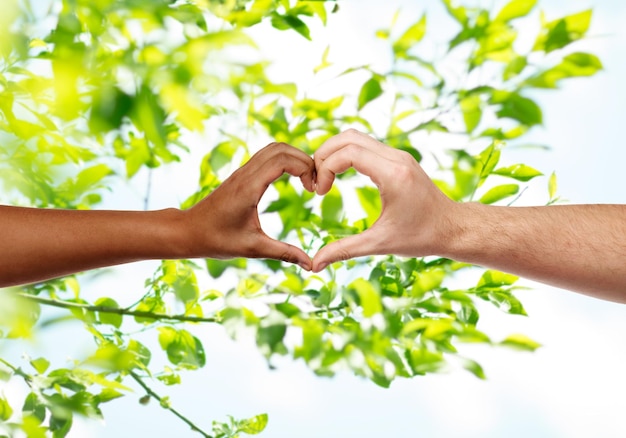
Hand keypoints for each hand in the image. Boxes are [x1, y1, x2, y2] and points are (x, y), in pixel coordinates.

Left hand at [182, 142, 315, 269]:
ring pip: (273, 149)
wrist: (188, 232)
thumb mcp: (253, 249)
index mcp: (249, 188)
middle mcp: (245, 174)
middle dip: (304, 160)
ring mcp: (242, 172)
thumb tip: (310, 265)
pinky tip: (292, 180)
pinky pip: (266, 156)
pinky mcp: (241, 175)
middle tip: (315, 183)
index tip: (313, 189)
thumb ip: (284, 253)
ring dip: (294, 158)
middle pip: (281, 148)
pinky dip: (284, 161)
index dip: (304, 168)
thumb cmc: (217, 240)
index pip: (282, 160)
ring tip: (307, 180)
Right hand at [312, 129, 456, 271]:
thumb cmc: (421, 237)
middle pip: (348, 137)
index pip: (348, 153)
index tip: (320, 192)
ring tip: (324, 178)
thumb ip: (345, 250)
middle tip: (316, 182)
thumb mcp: (380, 244)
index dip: (325, 168)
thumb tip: (314, 264)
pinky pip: (365, 145)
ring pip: (355, 137)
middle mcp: (396, 158)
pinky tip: (338, 176)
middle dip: (324, 155)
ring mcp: (398, 155)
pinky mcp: (398, 159)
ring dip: (334, 152)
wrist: (452, 228)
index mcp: (393, 174)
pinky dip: (346, 154)